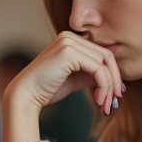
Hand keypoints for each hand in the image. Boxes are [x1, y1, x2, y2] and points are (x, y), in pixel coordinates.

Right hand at [2, 31, 123, 141]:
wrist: (26, 95)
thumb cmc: (48, 89)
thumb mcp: (76, 79)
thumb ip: (93, 74)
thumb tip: (114, 78)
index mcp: (70, 40)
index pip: (101, 53)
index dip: (113, 73)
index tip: (115, 94)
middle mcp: (70, 37)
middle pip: (107, 56)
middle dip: (114, 80)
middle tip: (115, 101)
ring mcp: (69, 42)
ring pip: (105, 63)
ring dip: (109, 86)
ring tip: (105, 104)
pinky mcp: (69, 52)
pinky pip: (98, 69)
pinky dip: (103, 86)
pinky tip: (98, 100)